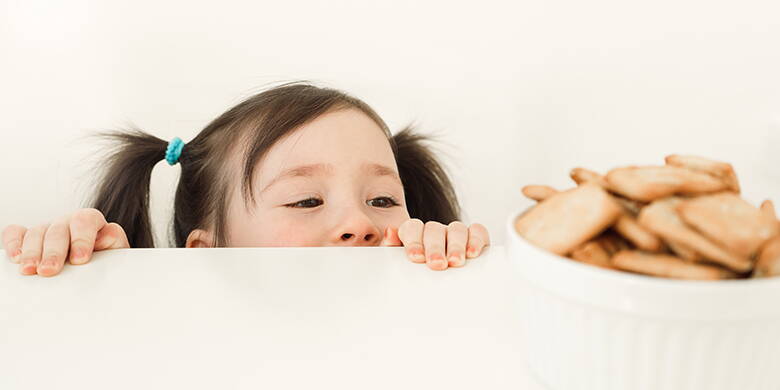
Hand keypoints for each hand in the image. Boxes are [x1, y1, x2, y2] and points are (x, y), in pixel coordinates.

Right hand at [2, 208, 129, 276]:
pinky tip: (15, 258)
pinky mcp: (29, 238)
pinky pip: (16, 233)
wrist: (98, 265)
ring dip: (32, 252)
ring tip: (30, 270)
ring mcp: (47, 229)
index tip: (79, 260)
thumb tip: (106, 235)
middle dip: (53, 251)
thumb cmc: (106, 259)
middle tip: (50, 270)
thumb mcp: (116, 252)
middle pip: (57, 229)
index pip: (85, 221)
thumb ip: (114, 241)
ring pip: (36, 232)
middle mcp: (67, 222)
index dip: (81, 239)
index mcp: (90, 221)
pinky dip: (13, 243)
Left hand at [380, 219, 489, 270]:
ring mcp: (454, 234)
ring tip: (455, 262)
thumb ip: (391, 250)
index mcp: (413, 235)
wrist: (440, 296)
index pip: (412, 228)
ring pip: (456, 228)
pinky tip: (473, 253)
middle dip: (435, 247)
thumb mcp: (399, 268)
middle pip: (434, 229)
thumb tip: (390, 231)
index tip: (416, 258)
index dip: (413, 241)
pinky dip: (476, 239)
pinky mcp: (475, 239)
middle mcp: (434, 232)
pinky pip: (477, 231)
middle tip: (437, 264)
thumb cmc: (415, 279)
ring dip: (455, 245)